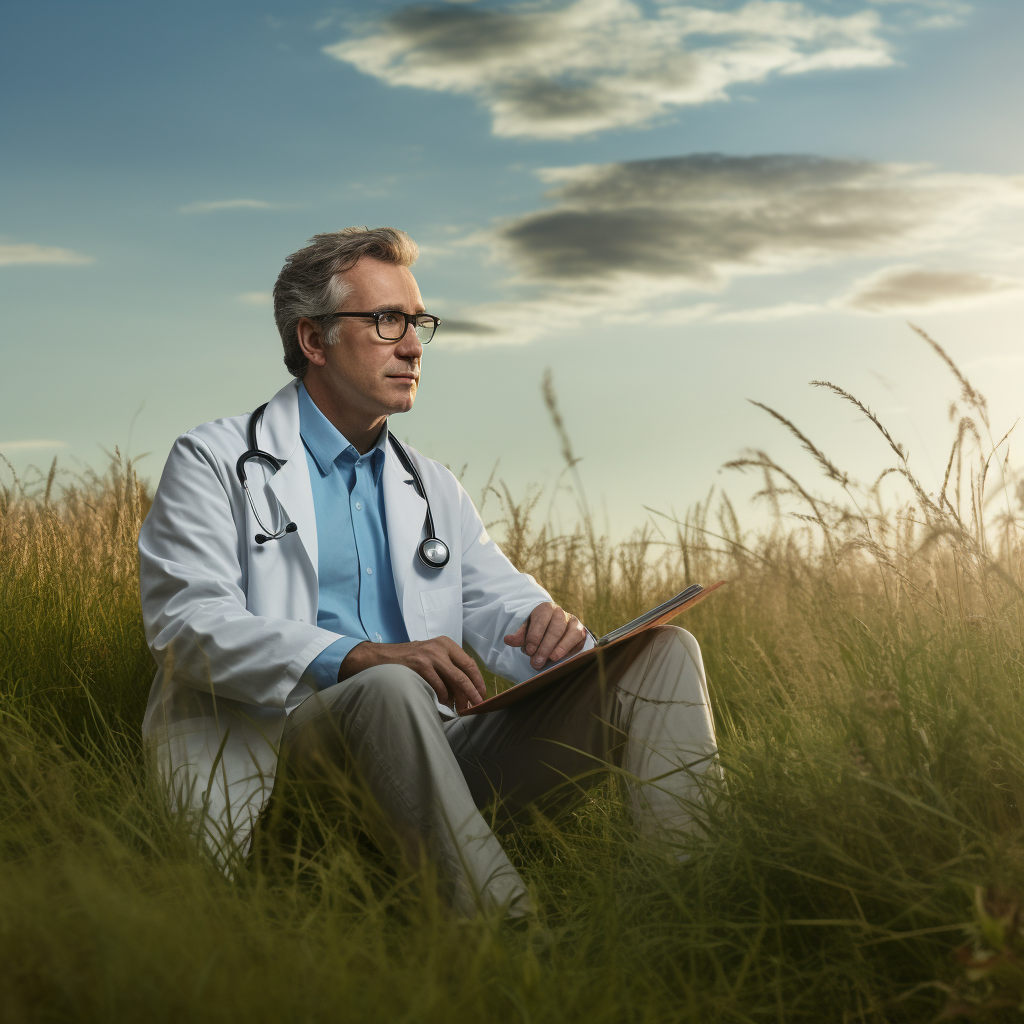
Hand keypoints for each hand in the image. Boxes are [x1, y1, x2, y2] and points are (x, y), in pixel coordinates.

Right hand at [339, 637, 486, 711]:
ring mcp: (429, 655)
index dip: (478, 680)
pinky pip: (438, 686)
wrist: (380, 657)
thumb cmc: (407, 659)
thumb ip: (447, 666)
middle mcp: (440, 647)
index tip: (482, 693)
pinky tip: (443, 703)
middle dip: (473, 692)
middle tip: (477, 705)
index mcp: (445, 643)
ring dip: (459, 698)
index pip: (469, 662)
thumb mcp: (430, 656)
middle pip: (464, 673)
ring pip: (455, 681)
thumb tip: (466, 689)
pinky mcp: (420, 665)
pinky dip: (443, 697)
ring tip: (460, 707)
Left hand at [503, 602, 587, 670]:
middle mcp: (560, 613)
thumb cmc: (537, 629)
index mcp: (545, 609)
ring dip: (560, 648)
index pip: (540, 620)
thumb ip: (520, 635)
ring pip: (570, 634)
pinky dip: (571, 649)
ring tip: (552, 659)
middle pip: (555, 629)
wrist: (554, 626)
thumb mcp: (527, 629)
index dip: (535, 636)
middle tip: (537, 662)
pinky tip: (562, 658)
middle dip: (545, 647)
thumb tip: (508, 640)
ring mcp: (572, 621)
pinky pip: (578, 640)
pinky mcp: (580, 632)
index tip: (529, 650)